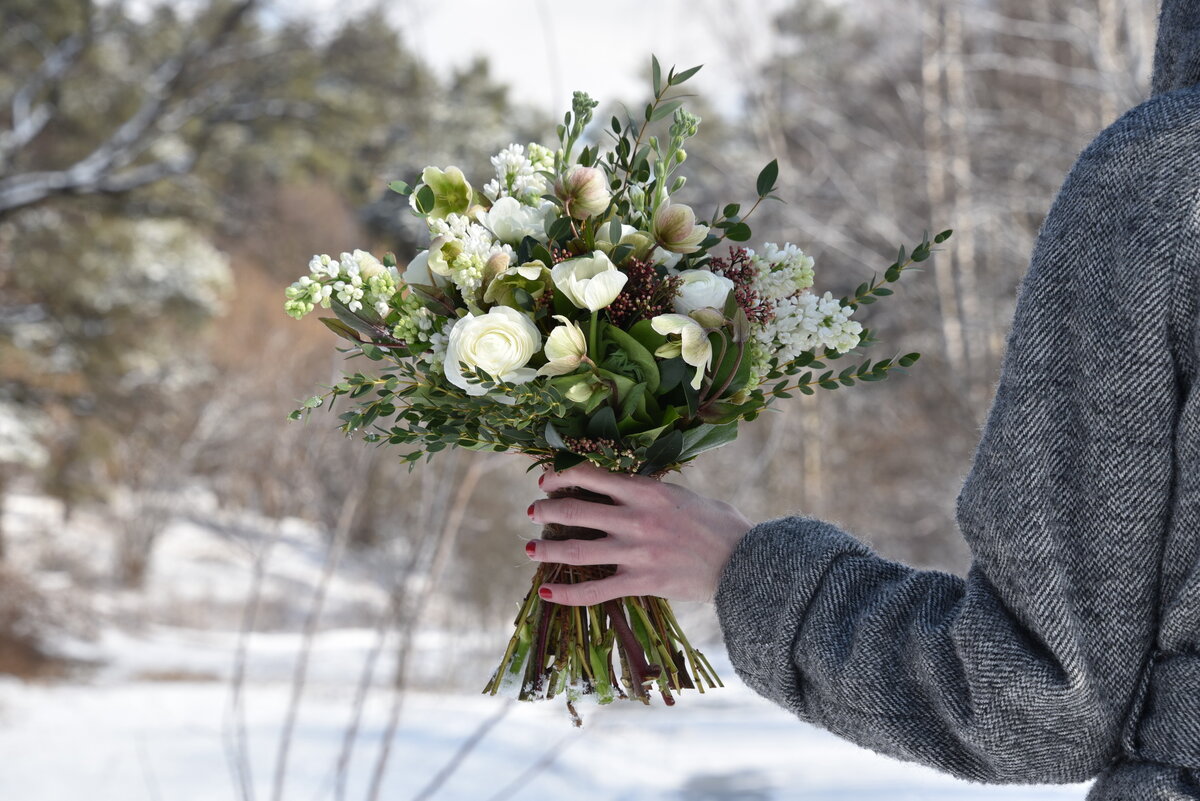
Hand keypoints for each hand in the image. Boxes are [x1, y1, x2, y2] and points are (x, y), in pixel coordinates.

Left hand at [525, 461, 753, 604]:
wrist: (744, 562)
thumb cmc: (720, 525)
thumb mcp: (683, 495)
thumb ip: (652, 491)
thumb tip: (626, 487)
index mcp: (646, 490)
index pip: (591, 476)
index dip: (561, 476)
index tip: (548, 480)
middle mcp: (635, 518)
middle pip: (575, 510)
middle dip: (546, 509)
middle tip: (532, 511)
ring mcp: (635, 552)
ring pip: (576, 548)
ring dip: (545, 547)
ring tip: (529, 547)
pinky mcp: (640, 582)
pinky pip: (595, 589)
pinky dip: (568, 592)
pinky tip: (548, 593)